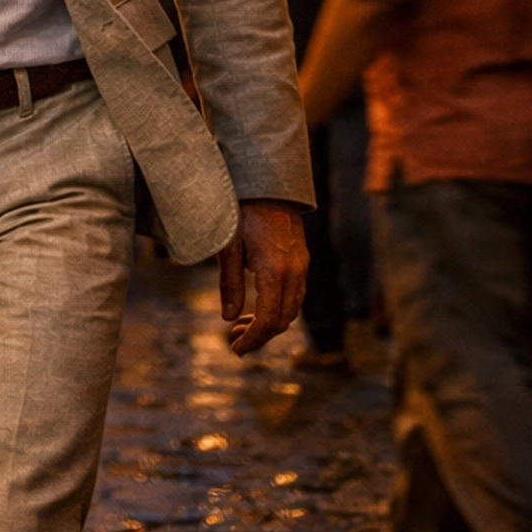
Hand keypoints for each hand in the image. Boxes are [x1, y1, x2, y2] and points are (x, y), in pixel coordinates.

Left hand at [218, 198, 308, 355]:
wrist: (268, 182)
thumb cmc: (243, 210)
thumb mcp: (229, 246)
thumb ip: (231, 283)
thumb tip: (228, 318)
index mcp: (275, 272)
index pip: (269, 321)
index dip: (253, 340)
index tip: (236, 349)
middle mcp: (294, 273)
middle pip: (283, 321)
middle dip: (260, 336)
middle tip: (234, 340)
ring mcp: (302, 266)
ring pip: (292, 309)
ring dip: (270, 323)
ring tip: (243, 323)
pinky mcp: (302, 259)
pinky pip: (296, 294)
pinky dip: (279, 307)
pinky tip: (259, 302)